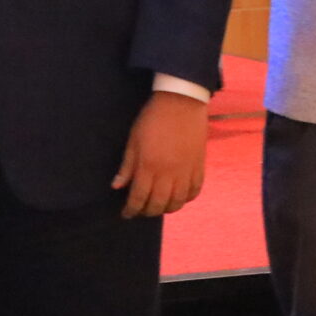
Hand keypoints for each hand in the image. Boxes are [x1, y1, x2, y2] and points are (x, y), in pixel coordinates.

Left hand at [110, 91, 208, 217]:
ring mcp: (186, 171)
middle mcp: (169, 173)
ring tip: (158, 206)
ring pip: (178, 202)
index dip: (131, 209)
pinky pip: (194, 191)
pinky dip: (186, 199)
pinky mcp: (199, 166)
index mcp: (149, 166)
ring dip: (166, 209)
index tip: (126, 214)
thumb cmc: (152, 118)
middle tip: (140, 211)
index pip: (139, 197)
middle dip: (147, 212)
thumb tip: (117, 186)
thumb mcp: (133, 140)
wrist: (181, 101)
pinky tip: (178, 197)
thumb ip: (127, 166)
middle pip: (158, 204)